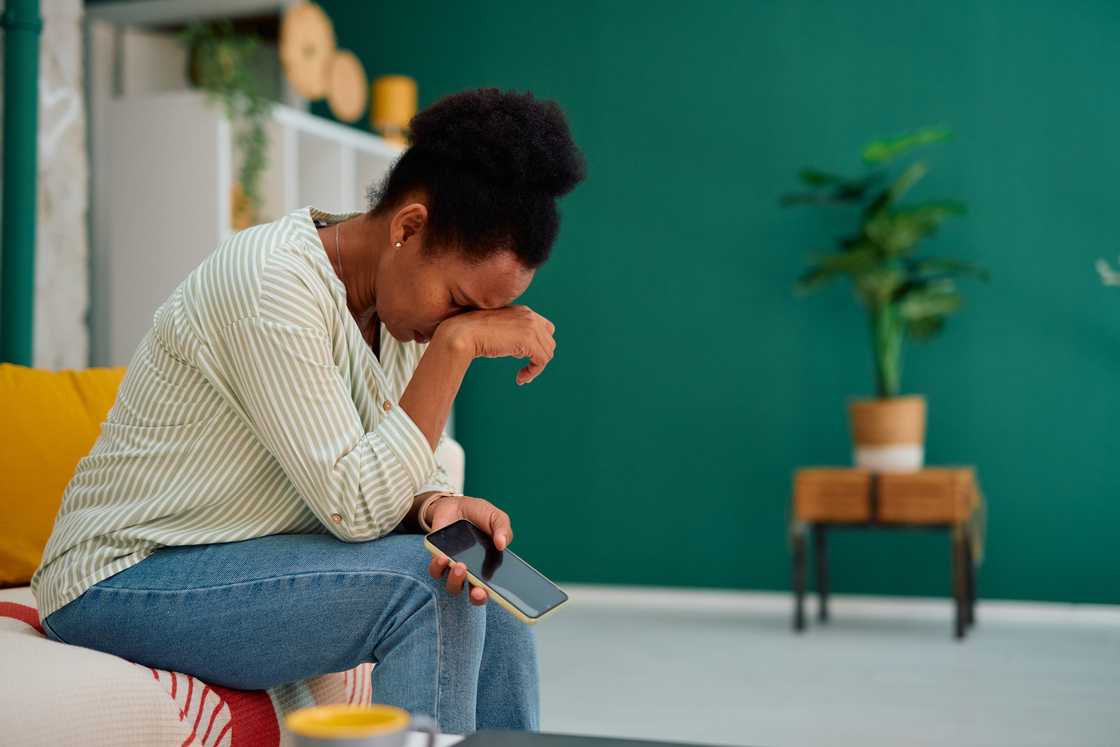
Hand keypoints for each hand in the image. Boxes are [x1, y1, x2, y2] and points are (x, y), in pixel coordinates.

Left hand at [426, 495, 513, 606]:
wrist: (456, 505)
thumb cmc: (480, 515)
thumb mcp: (496, 518)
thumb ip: (503, 529)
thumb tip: (502, 544)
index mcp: (491, 567)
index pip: (496, 588)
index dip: (497, 596)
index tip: (499, 595)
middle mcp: (473, 573)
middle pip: (474, 595)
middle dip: (477, 596)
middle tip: (478, 590)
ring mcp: (454, 569)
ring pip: (453, 586)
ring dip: (456, 580)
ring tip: (460, 566)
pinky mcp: (438, 561)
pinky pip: (436, 570)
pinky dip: (438, 566)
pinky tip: (443, 557)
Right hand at [436, 305, 555, 385]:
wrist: (462, 333)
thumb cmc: (472, 334)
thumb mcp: (496, 330)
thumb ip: (510, 335)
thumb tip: (519, 352)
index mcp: (523, 311)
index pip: (545, 328)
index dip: (539, 345)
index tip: (524, 358)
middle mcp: (530, 316)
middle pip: (549, 341)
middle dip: (539, 357)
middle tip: (525, 371)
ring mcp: (530, 327)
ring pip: (547, 352)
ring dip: (536, 367)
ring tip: (521, 376)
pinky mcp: (528, 341)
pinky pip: (542, 361)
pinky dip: (533, 372)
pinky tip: (520, 378)